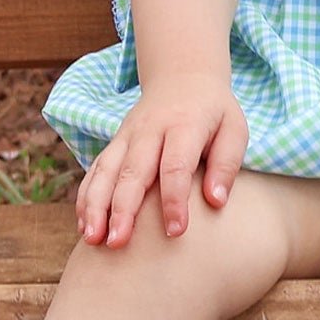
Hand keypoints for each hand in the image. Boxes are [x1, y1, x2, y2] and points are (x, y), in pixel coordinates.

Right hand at [76, 74, 247, 248]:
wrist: (183, 75)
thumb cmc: (214, 112)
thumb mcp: (234, 128)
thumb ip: (227, 163)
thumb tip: (216, 202)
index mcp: (185, 125)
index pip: (176, 165)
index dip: (174, 199)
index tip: (176, 231)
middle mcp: (151, 129)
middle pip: (133, 170)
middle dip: (123, 208)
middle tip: (118, 243)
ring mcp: (128, 135)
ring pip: (107, 170)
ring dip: (97, 205)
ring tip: (93, 239)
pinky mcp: (116, 142)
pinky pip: (96, 169)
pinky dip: (87, 197)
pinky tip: (85, 226)